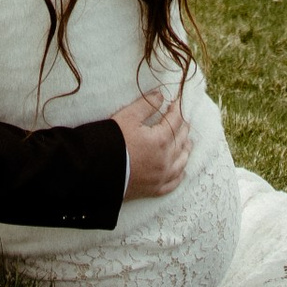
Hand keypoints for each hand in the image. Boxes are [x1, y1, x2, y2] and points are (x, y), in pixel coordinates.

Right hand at [112, 84, 191, 199]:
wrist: (98, 171)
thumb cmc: (113, 141)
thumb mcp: (128, 116)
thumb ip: (146, 104)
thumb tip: (161, 96)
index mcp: (161, 140)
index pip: (175, 121)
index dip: (177, 109)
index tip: (176, 102)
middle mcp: (165, 160)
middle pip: (181, 140)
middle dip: (183, 128)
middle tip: (183, 120)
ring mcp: (161, 177)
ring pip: (181, 162)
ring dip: (186, 150)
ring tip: (188, 142)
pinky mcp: (153, 190)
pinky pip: (172, 183)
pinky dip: (179, 176)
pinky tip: (182, 172)